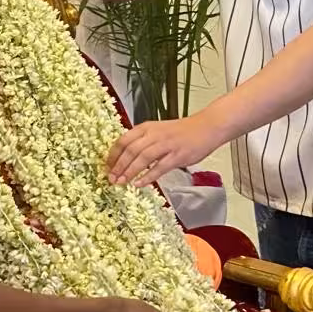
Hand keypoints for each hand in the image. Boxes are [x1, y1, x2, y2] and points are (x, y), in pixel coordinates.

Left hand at [106, 114, 221, 185]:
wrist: (206, 127)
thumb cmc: (181, 132)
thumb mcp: (157, 131)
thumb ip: (143, 142)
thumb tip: (125, 159)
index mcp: (146, 127)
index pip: (123, 140)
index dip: (113, 155)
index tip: (106, 167)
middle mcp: (154, 134)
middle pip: (130, 150)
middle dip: (119, 166)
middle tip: (111, 179)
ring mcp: (166, 144)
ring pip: (143, 158)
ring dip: (130, 172)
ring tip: (122, 183)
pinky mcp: (178, 155)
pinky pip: (160, 167)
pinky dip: (148, 176)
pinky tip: (139, 184)